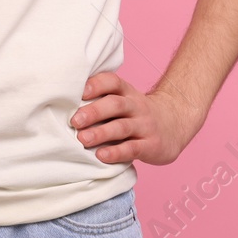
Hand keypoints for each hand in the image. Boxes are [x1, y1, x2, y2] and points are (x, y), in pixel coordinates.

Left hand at [69, 72, 205, 165]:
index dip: (97, 84)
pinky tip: (102, 156)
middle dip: (94, 111)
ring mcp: (145, 125)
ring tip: (83, 139)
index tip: (80, 91)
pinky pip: (132, 148)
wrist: (175, 124)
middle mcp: (136, 106)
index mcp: (127, 93)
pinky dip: (116, 152)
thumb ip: (101, 101)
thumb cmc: (137, 114)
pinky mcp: (151, 145)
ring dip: (102, 133)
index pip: (113, 82)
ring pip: (122, 127)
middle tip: (74, 120)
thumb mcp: (124, 101)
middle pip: (116, 104)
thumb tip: (63, 105)